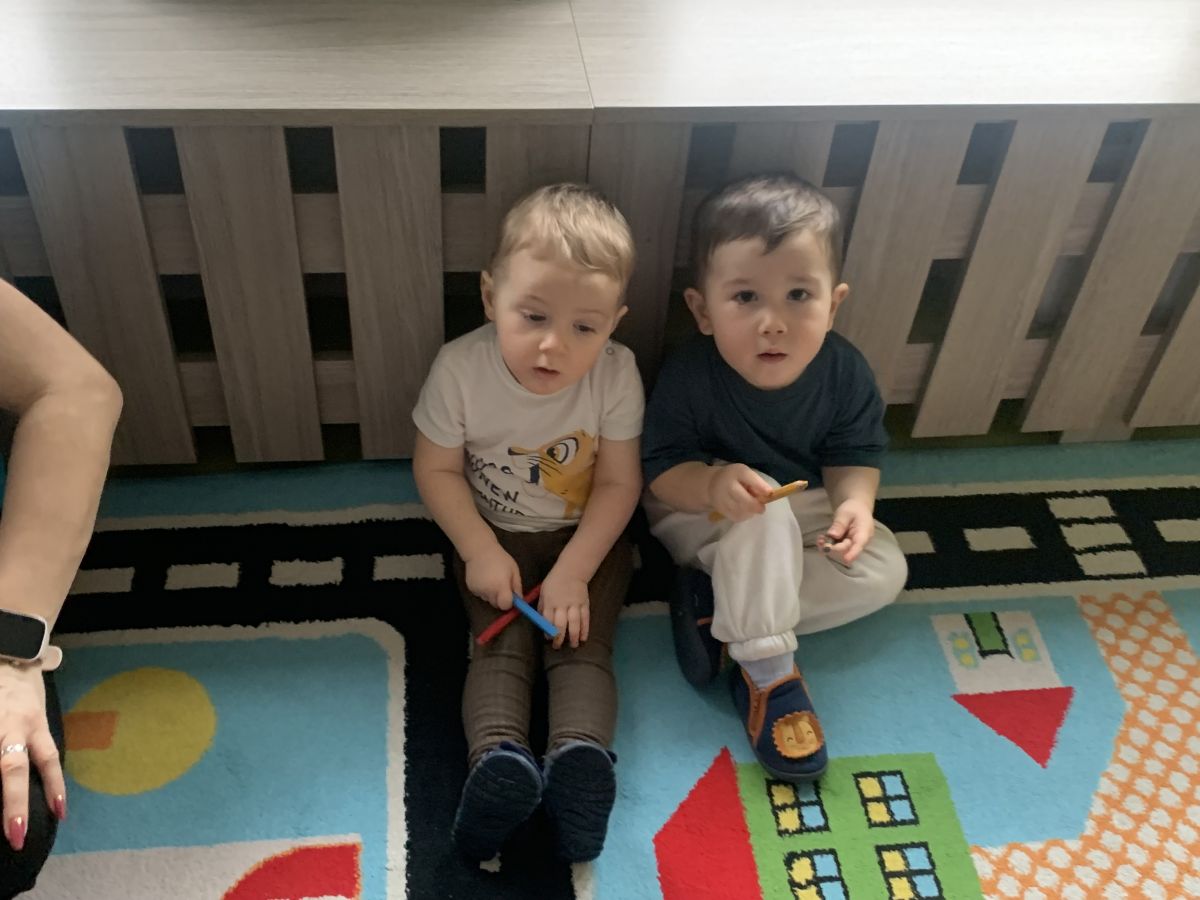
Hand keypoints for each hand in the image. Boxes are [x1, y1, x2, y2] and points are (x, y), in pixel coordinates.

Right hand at [0, 663, 65, 849]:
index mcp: (34, 723)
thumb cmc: (20, 690)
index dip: (55, 787)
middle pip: (13, 769)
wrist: (6, 654)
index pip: (48, 760)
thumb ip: (34, 740)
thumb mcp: (35, 712)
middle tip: (17, 836)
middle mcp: (11, 726)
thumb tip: (37, 779)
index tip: (60, 814)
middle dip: (15, 805)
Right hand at [464, 543, 521, 609]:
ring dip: (492, 594)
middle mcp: (488, 591)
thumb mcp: (514, 570)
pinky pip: (481, 595)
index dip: (509, 603)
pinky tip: (484, 579)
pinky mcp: (471, 589)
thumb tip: (520, 600)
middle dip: (500, 599)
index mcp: (500, 586)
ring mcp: (478, 590)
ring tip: (492, 580)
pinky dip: (484, 590)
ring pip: (488, 600)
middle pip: (496, 605)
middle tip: (501, 586)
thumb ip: (517, 586)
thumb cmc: (500, 559)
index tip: (511, 597)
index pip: (505, 605)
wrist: (480, 551)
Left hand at [539, 567, 589, 648]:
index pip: (547, 619)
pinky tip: (583, 638)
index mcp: (550, 601)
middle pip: (560, 623)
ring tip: (573, 645)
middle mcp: (562, 604)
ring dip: (573, 636)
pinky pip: (585, 618)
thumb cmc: (555, 582)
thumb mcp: (544, 592)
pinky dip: (585, 629)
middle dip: (559, 637)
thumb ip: (542, 607)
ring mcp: (574, 604)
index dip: (547, 630)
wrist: (572, 571)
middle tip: (558, 646)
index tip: (548, 638)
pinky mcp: (584, 604)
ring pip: (574, 622)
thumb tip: (540, 622)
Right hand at [707, 464, 772, 522]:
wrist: (712, 484)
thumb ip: (757, 483)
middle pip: (745, 501)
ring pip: (741, 511)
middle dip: (756, 506)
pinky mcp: (720, 509)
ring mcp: (722, 499)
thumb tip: (768, 494)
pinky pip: (736, 517)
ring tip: (750, 507)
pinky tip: (744, 511)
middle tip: (761, 508)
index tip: (770, 493)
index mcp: (737, 473)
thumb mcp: (745, 474)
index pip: (750, 478)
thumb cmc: (734, 478)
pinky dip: (743, 516)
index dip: (761, 486)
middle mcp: (728, 485)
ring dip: (750, 512)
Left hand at [818, 499, 874, 565]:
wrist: (856, 508)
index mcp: (864, 532)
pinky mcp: (844, 545)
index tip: (846, 559)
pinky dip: (827, 544)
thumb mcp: (845, 513)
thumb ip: (840, 524)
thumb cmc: (854, 509)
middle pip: (847, 549)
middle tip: (821, 541)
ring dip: (828, 547)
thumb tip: (833, 535)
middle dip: (833, 548)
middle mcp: (859, 542)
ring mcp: (851, 544)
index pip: (859, 544)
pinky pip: (836, 548)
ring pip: (840, 551)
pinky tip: (821, 539)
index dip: (853, 553)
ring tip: (820, 540)